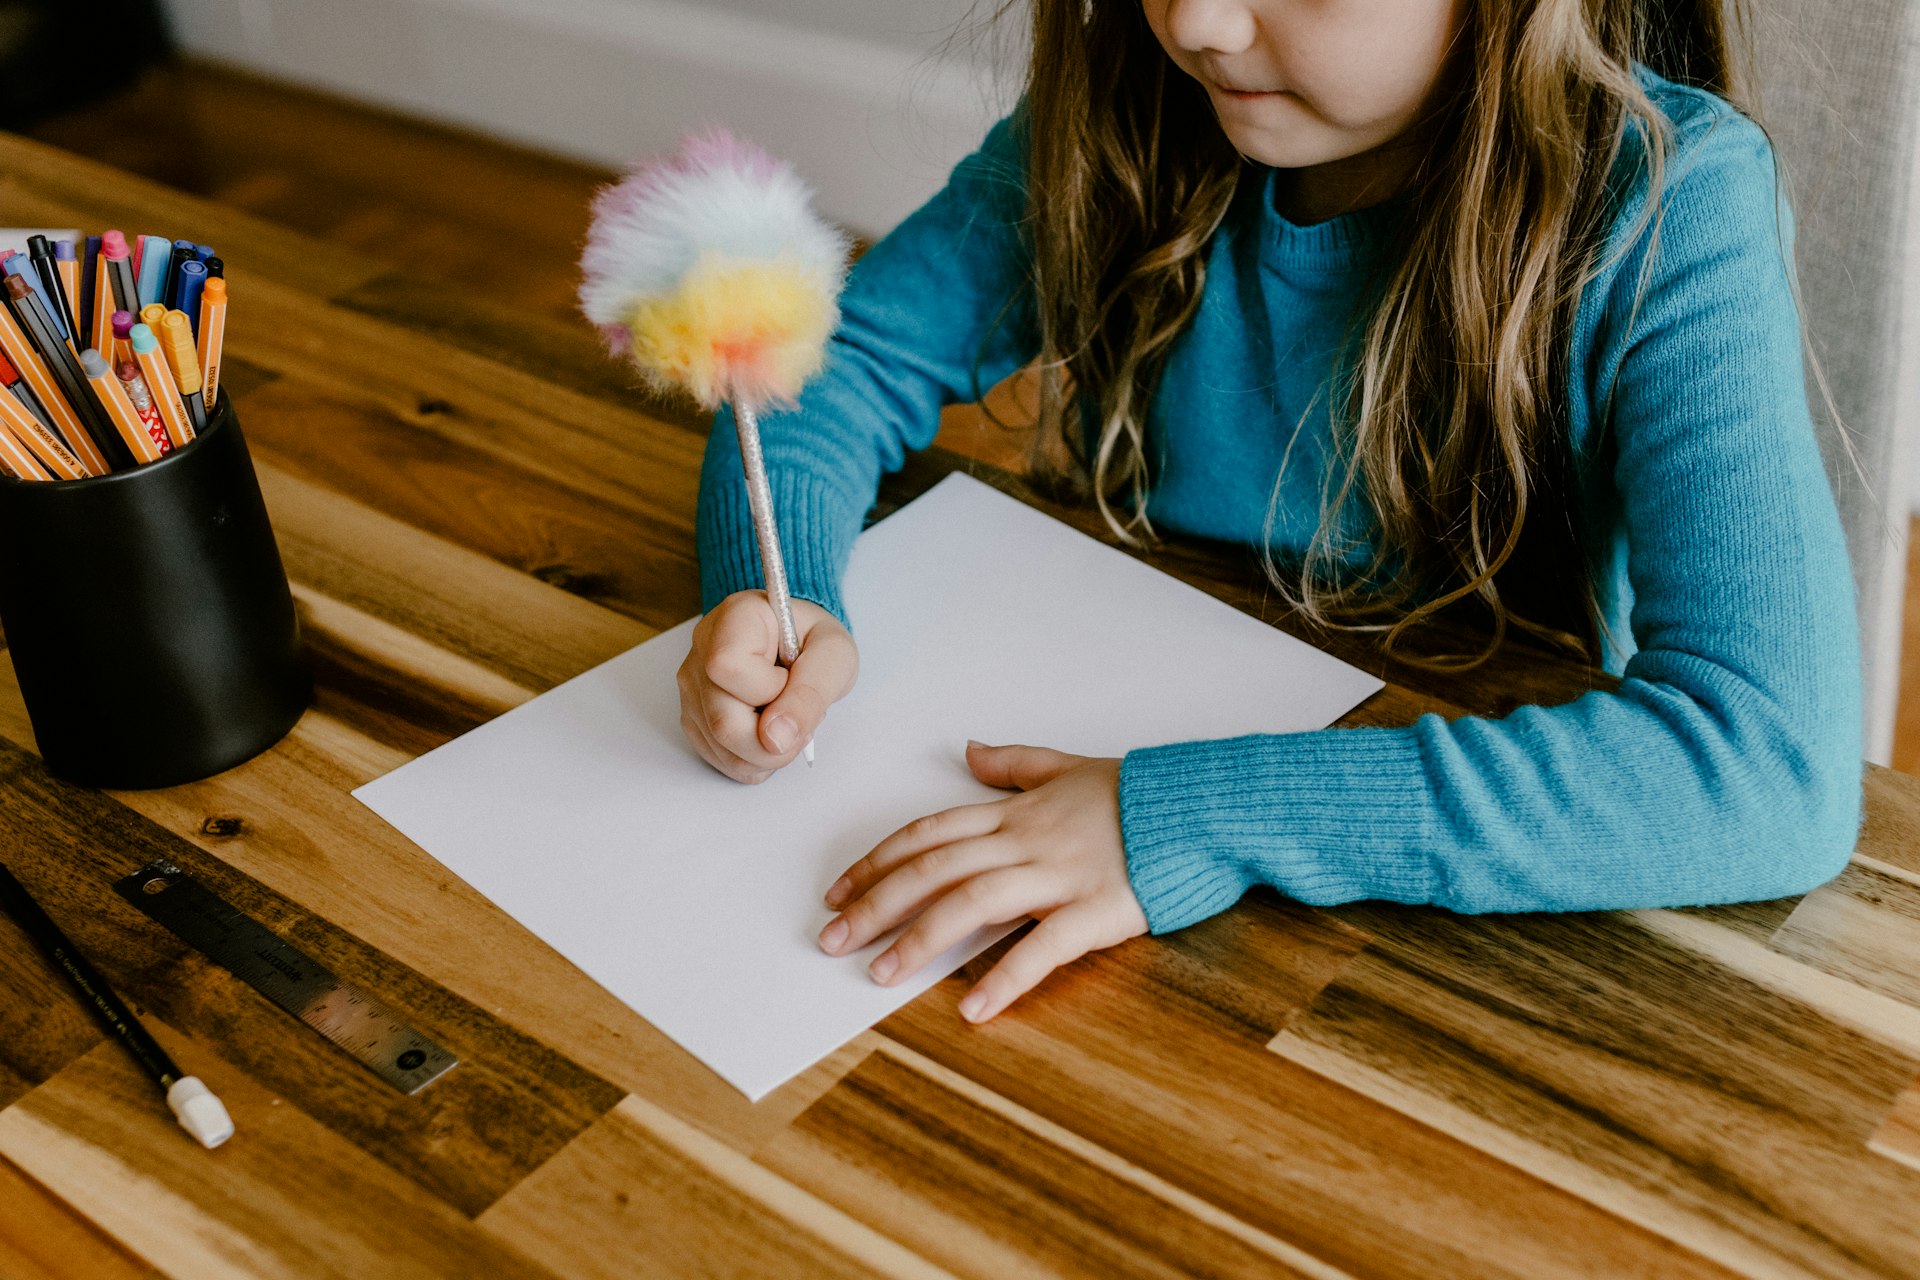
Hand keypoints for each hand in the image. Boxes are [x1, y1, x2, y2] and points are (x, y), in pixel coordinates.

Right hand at [677, 591, 857, 782]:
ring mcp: (693, 685)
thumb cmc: (814, 642)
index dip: (766, 689)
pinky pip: (720, 757)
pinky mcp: (693, 716)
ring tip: (786, 720)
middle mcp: (703, 649)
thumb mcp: (834, 656)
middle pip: (722, 721)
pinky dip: (754, 758)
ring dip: (767, 752)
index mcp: (735, 618)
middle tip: (799, 717)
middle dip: (773, 739)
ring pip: (721, 746)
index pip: (726, 666)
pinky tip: (769, 733)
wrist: (800, 645)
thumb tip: (775, 739)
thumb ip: (810, 694)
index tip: (788, 679)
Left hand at [817, 742, 1148, 1020]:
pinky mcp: (1096, 911)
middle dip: (876, 905)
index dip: (878, 863)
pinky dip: (1005, 978)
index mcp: (1014, 813)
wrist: (1202, 807)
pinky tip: (973, 1008)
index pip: (928, 835)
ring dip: (919, 940)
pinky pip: (1043, 947)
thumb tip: (969, 751)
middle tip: (833, 939)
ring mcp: (1059, 876)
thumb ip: (1014, 765)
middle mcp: (1025, 841)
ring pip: (972, 903)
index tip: (839, 892)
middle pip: (933, 869)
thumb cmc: (1138, 795)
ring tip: (880, 974)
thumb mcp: (1068, 767)